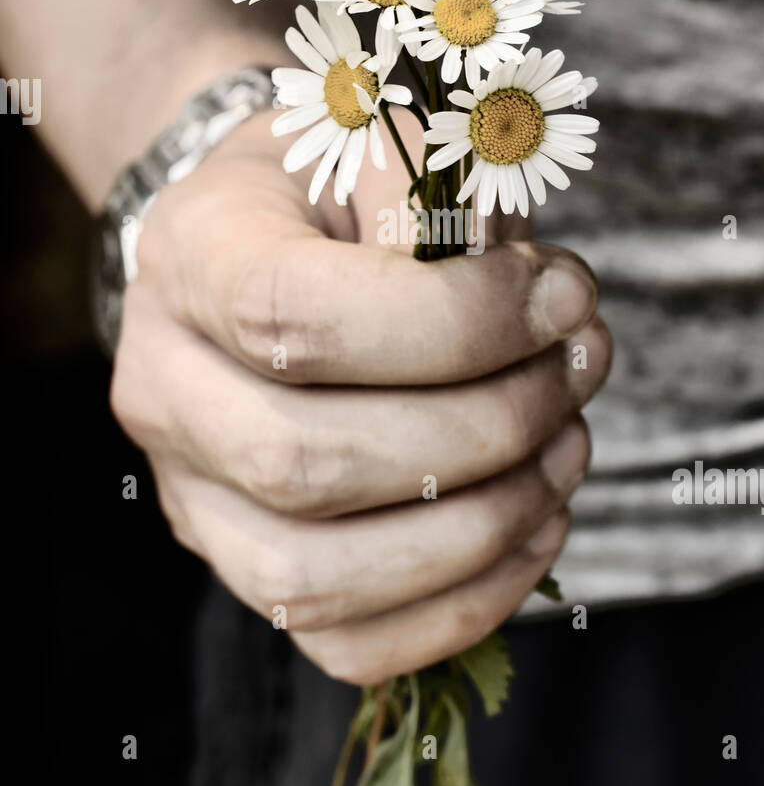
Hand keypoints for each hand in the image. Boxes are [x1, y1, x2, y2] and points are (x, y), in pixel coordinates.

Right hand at [110, 108, 611, 684]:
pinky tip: (537, 526)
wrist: (262, 244)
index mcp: (192, 258)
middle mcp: (165, 388)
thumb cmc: (340, 192)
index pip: (295, 322)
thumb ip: (449, 202)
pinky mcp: (243, 564)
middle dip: (487, 429)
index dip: (451, 327)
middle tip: (576, 368)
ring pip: (319, 577)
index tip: (558, 296)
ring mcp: (192, 494)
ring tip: (567, 447)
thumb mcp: (389, 144)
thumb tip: (537, 305)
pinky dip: (463, 606)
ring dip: (485, 527)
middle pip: (309, 463)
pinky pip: (343, 641)